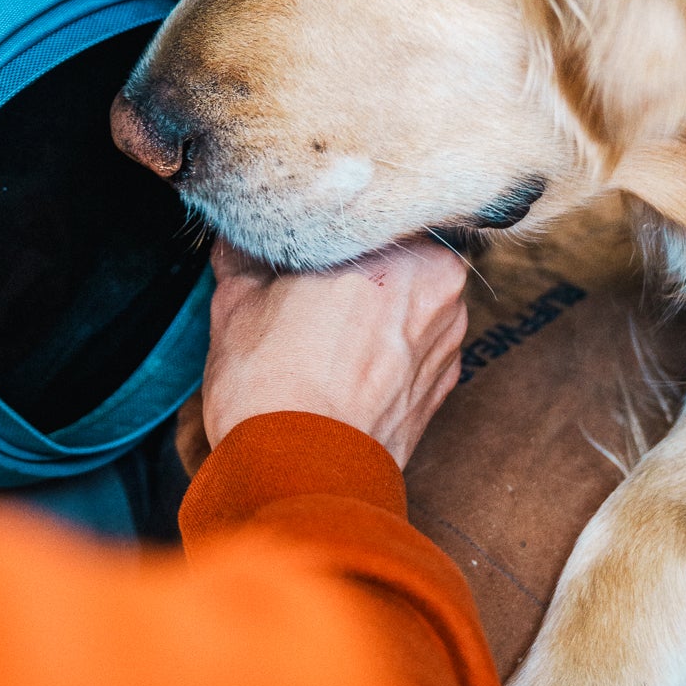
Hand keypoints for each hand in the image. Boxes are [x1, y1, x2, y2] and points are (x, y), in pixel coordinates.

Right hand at [202, 237, 467, 465]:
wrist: (298, 475)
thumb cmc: (272, 383)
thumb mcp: (239, 300)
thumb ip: (245, 254)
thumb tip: (237, 235)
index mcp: (401, 246)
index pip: (374, 210)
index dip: (335, 223)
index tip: (307, 237)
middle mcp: (441, 286)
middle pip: (400, 253)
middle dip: (361, 266)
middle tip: (312, 285)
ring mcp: (449, 339)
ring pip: (414, 300)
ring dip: (382, 307)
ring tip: (327, 329)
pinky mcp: (444, 385)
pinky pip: (419, 347)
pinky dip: (391, 350)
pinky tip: (349, 364)